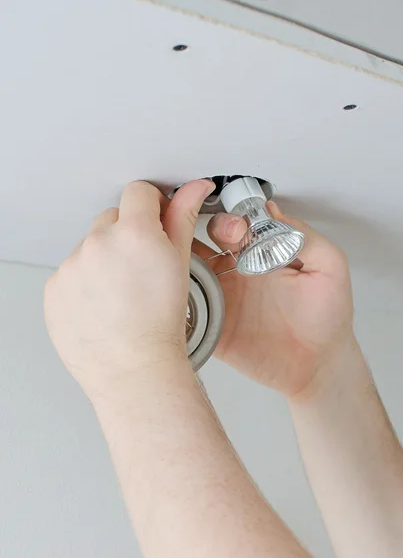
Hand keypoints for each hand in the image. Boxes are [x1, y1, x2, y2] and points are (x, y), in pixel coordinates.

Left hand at [44, 179, 214, 395]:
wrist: (135, 369)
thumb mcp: (179, 265)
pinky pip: (69, 274)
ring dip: (103, 260)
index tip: (154, 221)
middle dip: (126, 235)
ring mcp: (71, 268)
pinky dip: (83, 284)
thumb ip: (182, 218)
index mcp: (133, 233)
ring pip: (89, 248)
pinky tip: (102, 305)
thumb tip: (193, 188)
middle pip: (111, 220)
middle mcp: (97, 245)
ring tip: (120, 294)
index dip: (150, 206)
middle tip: (140, 269)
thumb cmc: (161, 326)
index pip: (138, 193)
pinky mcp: (54, 289)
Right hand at [194, 202, 353, 398]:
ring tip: (177, 263)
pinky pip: (186, 310)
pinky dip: (175, 301)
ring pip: (186, 271)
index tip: (238, 228)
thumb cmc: (327, 317)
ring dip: (177, 263)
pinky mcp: (213, 326)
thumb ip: (304, 236)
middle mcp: (236, 271)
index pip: (234, 224)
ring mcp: (221, 298)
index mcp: (259, 253)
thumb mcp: (329, 267)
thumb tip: (272, 212)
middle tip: (215, 247)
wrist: (318, 365)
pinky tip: (175, 295)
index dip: (231, 220)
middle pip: (201, 241)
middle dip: (198, 235)